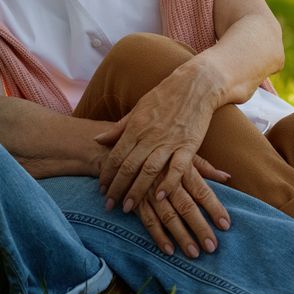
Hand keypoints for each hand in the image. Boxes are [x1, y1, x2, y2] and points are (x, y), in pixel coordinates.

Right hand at [94, 130, 232, 259]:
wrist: (117, 146)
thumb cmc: (156, 149)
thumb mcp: (180, 152)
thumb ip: (205, 167)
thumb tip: (227, 177)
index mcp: (181, 168)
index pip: (202, 191)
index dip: (214, 208)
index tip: (226, 225)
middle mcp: (167, 181)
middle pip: (187, 207)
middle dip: (200, 228)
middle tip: (212, 247)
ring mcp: (150, 192)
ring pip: (168, 217)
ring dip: (181, 236)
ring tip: (194, 253)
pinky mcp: (136, 201)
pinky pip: (147, 220)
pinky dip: (158, 236)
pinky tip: (169, 250)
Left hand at [95, 62, 219, 214]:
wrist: (195, 85)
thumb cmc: (164, 97)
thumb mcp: (138, 109)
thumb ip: (118, 128)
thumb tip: (97, 139)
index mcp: (135, 127)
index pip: (116, 155)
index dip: (107, 174)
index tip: (101, 190)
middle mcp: (150, 136)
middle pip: (129, 167)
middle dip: (117, 188)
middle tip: (109, 206)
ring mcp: (170, 141)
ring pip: (149, 170)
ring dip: (137, 191)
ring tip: (127, 208)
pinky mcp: (189, 145)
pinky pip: (177, 168)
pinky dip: (169, 183)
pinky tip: (160, 197)